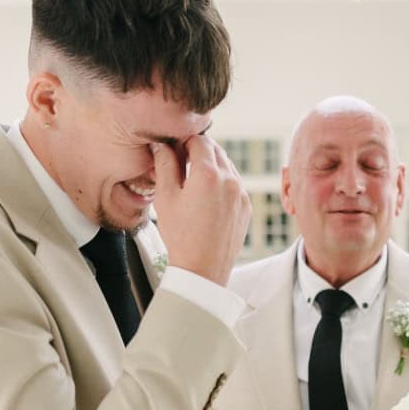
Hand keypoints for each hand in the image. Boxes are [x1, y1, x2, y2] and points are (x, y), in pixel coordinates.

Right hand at [150, 136, 251, 285]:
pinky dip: (222, 182)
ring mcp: (242, 194)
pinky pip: (235, 184)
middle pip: (216, 150)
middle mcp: (230, 180)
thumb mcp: (165, 197)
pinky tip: (206, 197)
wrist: (202, 270)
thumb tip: (162, 144)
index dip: (184, 140)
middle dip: (198, 150)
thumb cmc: (180, 236)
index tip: (174, 148)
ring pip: (227, 166)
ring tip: (192, 181)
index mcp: (208, 174)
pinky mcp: (246, 207)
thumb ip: (165, 164)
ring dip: (211, 165)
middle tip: (181, 161)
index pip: (199, 139)